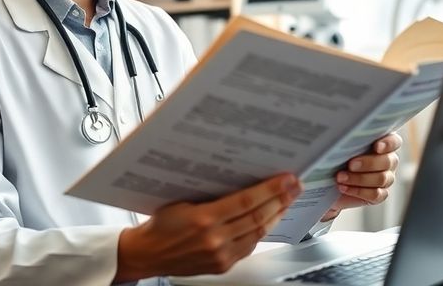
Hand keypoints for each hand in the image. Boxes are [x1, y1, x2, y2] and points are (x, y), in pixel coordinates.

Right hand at [114, 174, 301, 280]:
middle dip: (281, 199)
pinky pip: (249, 246)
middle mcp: (214, 239)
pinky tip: (269, 220)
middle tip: (295, 186)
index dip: (271, 189)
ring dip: (276, 215)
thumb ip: (211, 194)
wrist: (148, 254)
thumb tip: (241, 178)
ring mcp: (220, 255)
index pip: (246, 201)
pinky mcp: (222, 265)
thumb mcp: (182, 200)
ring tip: (287, 200)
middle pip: (258, 217)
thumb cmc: (160, 225)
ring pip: (258, 233)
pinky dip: (262, 232)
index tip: (287, 178)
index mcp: (203, 219)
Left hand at [321, 133, 401, 221]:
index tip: (376, 147)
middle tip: (350, 165)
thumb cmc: (336, 159)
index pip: (394, 142)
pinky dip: (358, 191)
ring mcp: (386, 178)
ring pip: (382, 179)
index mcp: (382, 145)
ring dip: (359, 178)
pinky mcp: (380, 195)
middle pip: (388, 161)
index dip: (388, 144)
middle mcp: (388, 161)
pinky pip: (376, 194)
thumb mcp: (340, 147)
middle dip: (368, 163)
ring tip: (340, 177)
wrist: (329, 182)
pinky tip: (344, 188)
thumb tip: (340, 134)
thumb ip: (348, 141)